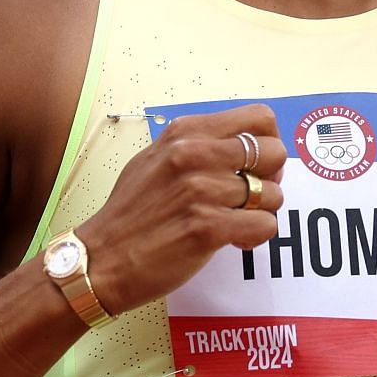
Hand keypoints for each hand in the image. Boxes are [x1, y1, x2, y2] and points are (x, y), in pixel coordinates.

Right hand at [77, 104, 285, 313]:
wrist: (102, 258)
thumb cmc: (131, 213)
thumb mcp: (157, 158)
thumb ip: (199, 145)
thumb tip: (245, 146)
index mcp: (186, 132)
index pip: (260, 118)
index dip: (270, 142)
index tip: (257, 165)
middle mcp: (194, 154)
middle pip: (275, 152)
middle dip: (272, 178)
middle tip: (253, 197)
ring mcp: (201, 190)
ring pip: (273, 194)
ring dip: (261, 213)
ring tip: (235, 223)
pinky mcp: (208, 227)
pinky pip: (265, 225)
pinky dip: (254, 237)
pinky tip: (232, 241)